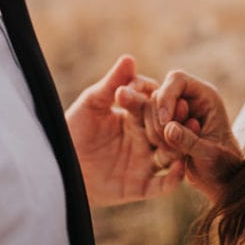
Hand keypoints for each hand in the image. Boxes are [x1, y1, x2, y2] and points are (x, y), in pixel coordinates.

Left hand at [66, 55, 183, 206]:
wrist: (59, 166)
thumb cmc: (72, 131)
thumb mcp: (91, 105)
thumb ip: (111, 84)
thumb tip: (129, 58)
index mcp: (135, 117)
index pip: (153, 105)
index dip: (159, 99)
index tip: (161, 91)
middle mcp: (145, 138)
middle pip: (166, 128)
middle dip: (174, 119)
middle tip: (182, 109)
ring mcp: (145, 162)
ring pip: (170, 154)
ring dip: (180, 145)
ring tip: (186, 136)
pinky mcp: (141, 186)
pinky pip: (163, 185)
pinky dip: (174, 178)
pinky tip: (179, 167)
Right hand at [151, 70, 242, 203]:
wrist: (220, 177)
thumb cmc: (223, 165)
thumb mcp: (210, 155)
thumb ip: (190, 141)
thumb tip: (168, 129)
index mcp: (205, 96)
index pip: (178, 80)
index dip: (166, 97)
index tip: (165, 122)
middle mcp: (188, 99)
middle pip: (159, 93)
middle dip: (157, 119)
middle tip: (166, 144)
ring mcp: (174, 111)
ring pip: (148, 108)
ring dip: (152, 129)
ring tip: (169, 151)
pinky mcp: (164, 124)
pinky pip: (146, 122)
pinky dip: (150, 136)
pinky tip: (163, 152)